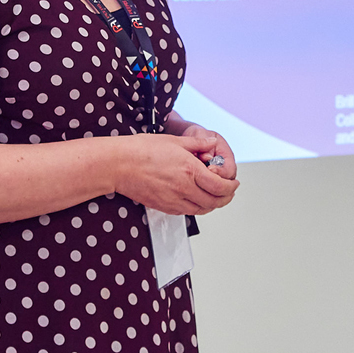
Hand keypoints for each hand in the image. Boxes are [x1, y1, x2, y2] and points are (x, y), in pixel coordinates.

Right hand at [112, 132, 238, 215]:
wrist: (119, 165)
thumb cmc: (142, 150)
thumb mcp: (174, 140)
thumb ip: (197, 143)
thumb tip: (212, 142)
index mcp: (189, 170)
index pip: (220, 186)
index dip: (231, 187)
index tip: (234, 183)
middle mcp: (184, 188)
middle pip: (214, 202)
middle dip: (226, 198)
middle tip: (229, 192)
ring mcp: (174, 200)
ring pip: (202, 210)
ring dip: (213, 205)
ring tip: (216, 196)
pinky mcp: (164, 207)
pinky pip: (187, 212)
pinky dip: (197, 208)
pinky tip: (197, 199)